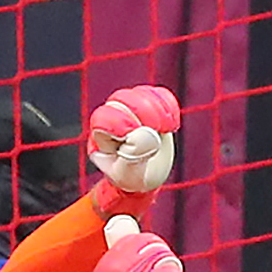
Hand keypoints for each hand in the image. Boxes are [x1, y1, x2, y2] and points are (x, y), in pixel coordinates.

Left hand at [87, 84, 180, 206]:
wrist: (147, 175)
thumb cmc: (133, 177)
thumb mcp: (130, 174)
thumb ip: (133, 156)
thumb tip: (144, 133)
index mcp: (100, 134)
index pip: (103, 117)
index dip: (121, 123)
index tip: (140, 138)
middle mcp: (112, 117)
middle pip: (122, 99)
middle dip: (143, 113)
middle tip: (159, 130)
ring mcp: (130, 108)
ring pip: (140, 93)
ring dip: (158, 109)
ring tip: (166, 129)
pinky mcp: (150, 104)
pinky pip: (159, 94)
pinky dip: (169, 105)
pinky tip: (171, 124)